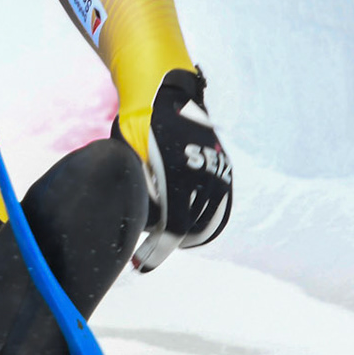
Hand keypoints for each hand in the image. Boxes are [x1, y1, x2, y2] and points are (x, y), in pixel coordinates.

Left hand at [119, 67, 232, 271]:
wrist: (165, 90)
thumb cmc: (138, 123)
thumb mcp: (130, 158)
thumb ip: (140, 191)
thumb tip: (139, 225)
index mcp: (180, 172)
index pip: (175, 226)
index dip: (158, 250)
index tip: (142, 264)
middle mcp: (204, 172)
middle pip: (192, 227)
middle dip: (168, 243)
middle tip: (146, 253)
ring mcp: (218, 169)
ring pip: (207, 218)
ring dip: (186, 232)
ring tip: (163, 236)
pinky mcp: (223, 167)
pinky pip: (217, 204)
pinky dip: (202, 218)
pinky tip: (185, 224)